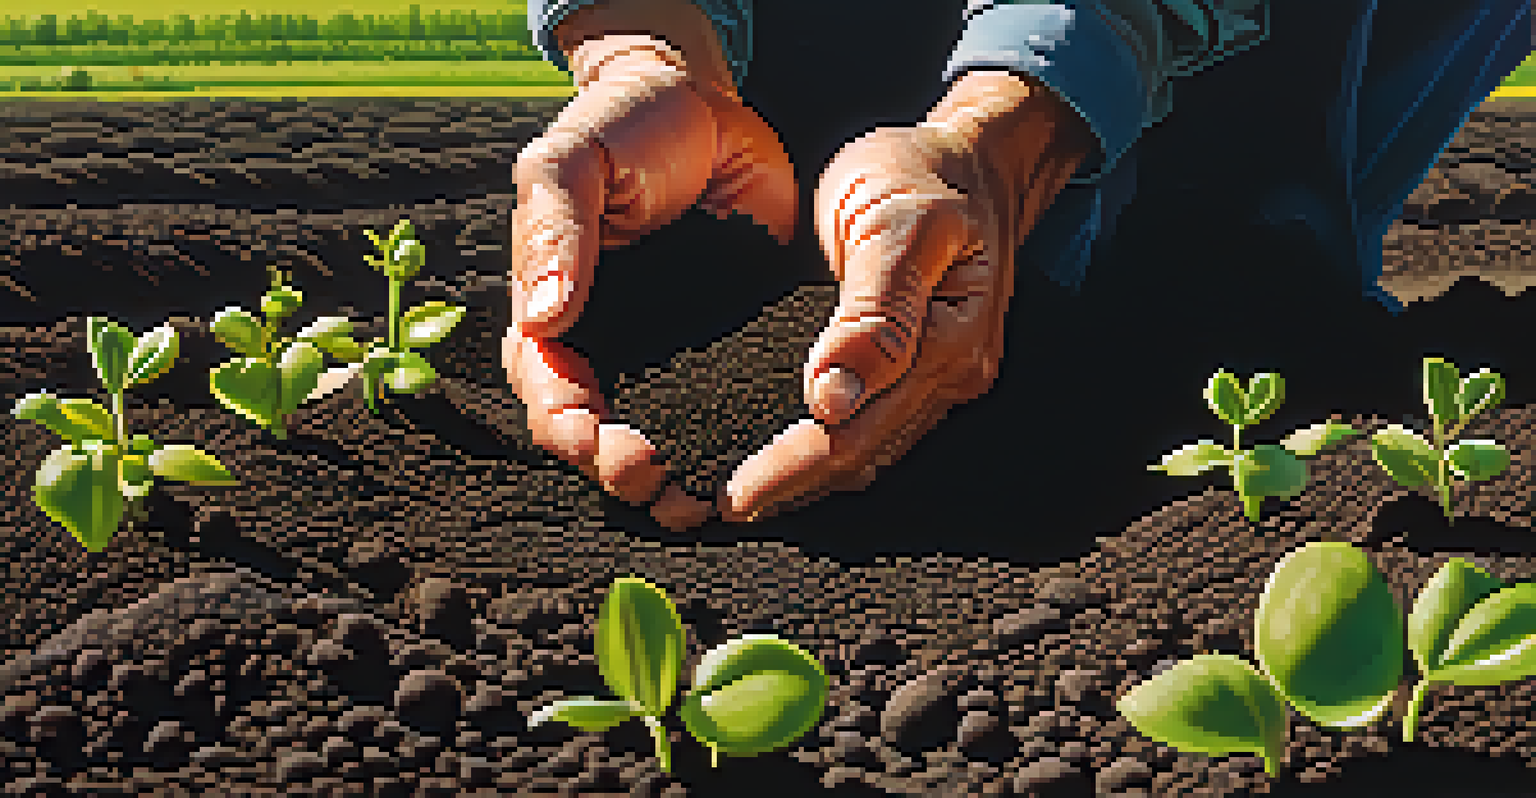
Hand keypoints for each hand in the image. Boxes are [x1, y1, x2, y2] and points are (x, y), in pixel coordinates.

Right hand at [503, 0, 796, 528]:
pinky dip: (730, 439)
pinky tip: (752, 463)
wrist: (703, 100)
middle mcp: (606, 342)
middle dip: (618, 466)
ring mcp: (664, 350)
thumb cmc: (621, 124)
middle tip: (658, 482)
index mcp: (552, 308)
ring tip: (701, 500)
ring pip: (659, 431)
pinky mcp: (723, 344)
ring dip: (675, 472)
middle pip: (597, 429)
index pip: (546, 386)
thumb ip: (554, 231)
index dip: (567, 423)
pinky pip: (722, 403)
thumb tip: (543, 317)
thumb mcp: (572, 161)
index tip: (600, 440)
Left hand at [716, 71, 1095, 523]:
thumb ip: (871, 312)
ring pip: (867, 451)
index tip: (734, 495)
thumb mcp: (898, 223)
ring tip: (738, 497)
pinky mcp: (922, 367)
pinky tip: (782, 457)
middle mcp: (952, 375)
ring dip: (805, 480)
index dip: (793, 469)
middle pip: (860, 454)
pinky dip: (824, 449)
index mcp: (950, 344)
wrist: (974, 155)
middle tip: (715, 508)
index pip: (859, 431)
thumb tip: (831, 399)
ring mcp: (941, 376)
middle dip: (790, 489)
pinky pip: (872, 425)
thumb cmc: (929, 174)